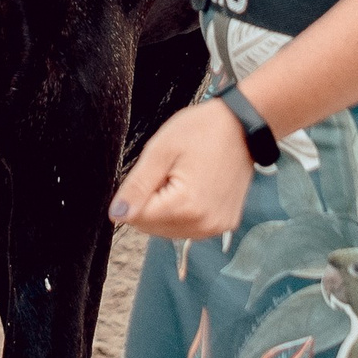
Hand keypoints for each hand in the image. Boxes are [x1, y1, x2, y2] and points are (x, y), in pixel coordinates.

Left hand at [111, 97, 254, 241]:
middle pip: (152, 228)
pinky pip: (189, 228)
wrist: (242, 127)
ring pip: (169, 230)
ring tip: (182, 178)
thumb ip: (137, 186)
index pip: (137, 218)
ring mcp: (217, 228)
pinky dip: (182, 213)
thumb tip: (116, 215)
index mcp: (186, 206)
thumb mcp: (160, 151)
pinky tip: (193, 188)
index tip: (153, 172)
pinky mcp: (225, 225)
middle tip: (168, 173)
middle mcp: (204, 225)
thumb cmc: (200, 131)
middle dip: (150, 203)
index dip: (136, 194)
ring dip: (165, 210)